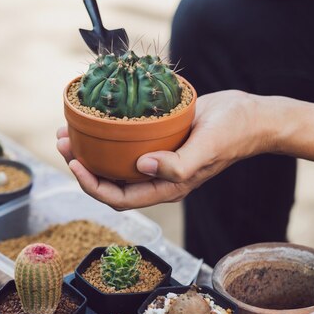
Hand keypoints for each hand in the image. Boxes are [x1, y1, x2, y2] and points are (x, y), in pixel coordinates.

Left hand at [57, 90, 272, 209]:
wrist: (251, 116)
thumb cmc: (234, 132)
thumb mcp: (208, 147)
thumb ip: (179, 163)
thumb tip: (143, 167)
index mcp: (166, 187)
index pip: (120, 198)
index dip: (92, 185)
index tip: (74, 162)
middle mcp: (157, 176)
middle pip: (109, 181)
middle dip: (82, 166)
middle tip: (62, 141)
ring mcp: (156, 158)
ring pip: (113, 162)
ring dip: (89, 150)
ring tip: (68, 131)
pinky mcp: (157, 140)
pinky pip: (124, 143)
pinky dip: (105, 135)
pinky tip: (93, 119)